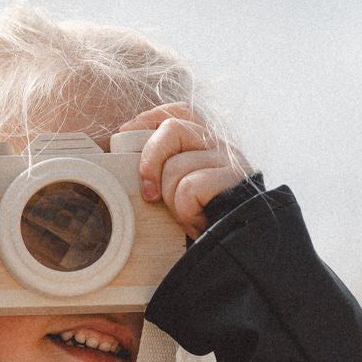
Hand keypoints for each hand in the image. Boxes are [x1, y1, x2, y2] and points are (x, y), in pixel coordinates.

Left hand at [115, 103, 253, 239]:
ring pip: (176, 165)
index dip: (150, 118)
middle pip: (171, 129)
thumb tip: (125, 143)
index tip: (126, 134)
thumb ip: (163, 167)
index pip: (180, 112)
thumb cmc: (200, 222)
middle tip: (150, 195)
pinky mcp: (235, 180)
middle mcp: (219, 146)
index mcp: (205, 144)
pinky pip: (189, 188)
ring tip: (186, 216)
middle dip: (150, 163)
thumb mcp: (177, 190)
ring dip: (171, 199)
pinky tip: (197, 223)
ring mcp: (229, 161)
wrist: (235, 249)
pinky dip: (186, 212)